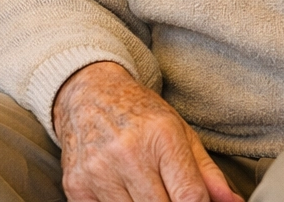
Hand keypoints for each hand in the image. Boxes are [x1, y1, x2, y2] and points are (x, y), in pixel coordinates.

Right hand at [54, 62, 241, 201]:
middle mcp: (128, 153)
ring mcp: (98, 171)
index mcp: (161, 136)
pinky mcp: (76, 185)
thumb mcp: (180, 131)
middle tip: (168, 194)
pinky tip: (121, 192)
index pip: (190, 197)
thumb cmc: (138, 113)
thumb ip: (207, 173)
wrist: (87, 92)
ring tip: (145, 190)